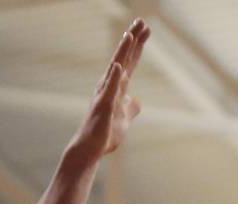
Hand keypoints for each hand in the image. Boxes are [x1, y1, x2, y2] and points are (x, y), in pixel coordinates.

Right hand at [70, 20, 148, 159]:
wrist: (91, 149)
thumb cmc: (105, 134)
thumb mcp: (124, 120)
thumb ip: (130, 108)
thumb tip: (136, 101)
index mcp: (117, 88)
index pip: (130, 62)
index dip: (138, 45)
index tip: (146, 29)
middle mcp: (110, 86)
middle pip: (124, 59)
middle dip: (133, 40)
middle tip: (142, 21)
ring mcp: (106, 95)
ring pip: (116, 69)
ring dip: (122, 52)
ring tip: (130, 35)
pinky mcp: (104, 107)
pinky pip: (110, 91)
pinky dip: (114, 78)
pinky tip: (118, 66)